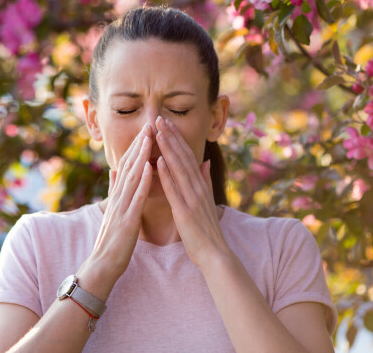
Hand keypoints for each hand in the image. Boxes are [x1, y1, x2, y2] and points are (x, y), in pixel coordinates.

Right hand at [78, 123, 152, 290]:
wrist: (102, 265)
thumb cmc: (112, 239)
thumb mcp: (113, 210)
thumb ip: (114, 189)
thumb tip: (113, 170)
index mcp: (118, 195)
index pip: (127, 165)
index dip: (136, 146)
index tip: (146, 129)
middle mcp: (118, 197)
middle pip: (129, 166)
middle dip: (139, 144)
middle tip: (149, 124)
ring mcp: (121, 208)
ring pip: (132, 177)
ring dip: (140, 156)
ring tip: (149, 138)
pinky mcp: (126, 220)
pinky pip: (136, 198)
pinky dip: (143, 181)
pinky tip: (149, 168)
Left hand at [154, 116, 230, 267]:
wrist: (215, 254)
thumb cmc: (206, 230)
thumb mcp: (207, 200)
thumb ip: (205, 180)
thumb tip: (204, 161)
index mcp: (200, 185)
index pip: (187, 156)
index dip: (176, 138)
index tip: (166, 122)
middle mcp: (197, 187)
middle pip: (183, 157)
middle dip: (171, 136)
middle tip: (159, 118)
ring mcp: (192, 198)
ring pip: (178, 168)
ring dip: (167, 148)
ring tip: (158, 131)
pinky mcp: (184, 211)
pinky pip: (174, 190)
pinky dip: (166, 174)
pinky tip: (158, 161)